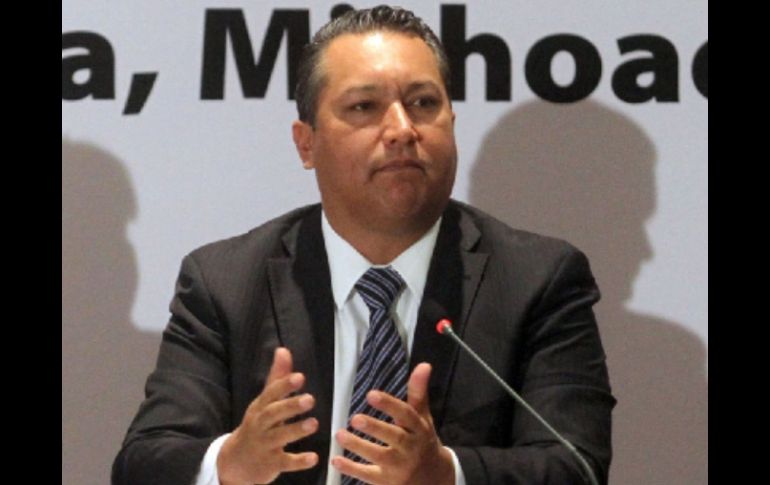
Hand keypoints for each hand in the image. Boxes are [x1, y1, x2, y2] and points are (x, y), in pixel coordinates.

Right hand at [217, 347, 318, 484]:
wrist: (234, 462)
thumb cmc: (256, 426)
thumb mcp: (264, 402)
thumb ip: (277, 378)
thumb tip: (283, 350)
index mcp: (260, 408)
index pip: (270, 394)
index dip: (284, 385)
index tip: (300, 377)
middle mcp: (260, 425)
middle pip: (273, 414)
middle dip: (290, 406)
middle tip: (310, 399)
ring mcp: (264, 445)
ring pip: (279, 437)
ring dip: (296, 430)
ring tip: (314, 423)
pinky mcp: (270, 465)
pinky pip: (284, 463)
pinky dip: (298, 461)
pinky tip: (314, 458)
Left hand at [331, 363, 454, 484]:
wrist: (434, 480)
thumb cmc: (422, 441)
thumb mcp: (423, 418)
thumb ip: (418, 392)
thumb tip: (424, 364)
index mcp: (419, 429)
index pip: (406, 415)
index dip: (390, 405)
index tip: (371, 394)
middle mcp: (411, 448)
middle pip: (394, 438)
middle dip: (375, 428)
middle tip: (355, 418)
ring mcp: (399, 468)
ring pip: (379, 457)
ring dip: (358, 446)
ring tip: (339, 434)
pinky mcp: (387, 482)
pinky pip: (368, 476)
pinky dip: (351, 469)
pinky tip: (335, 459)